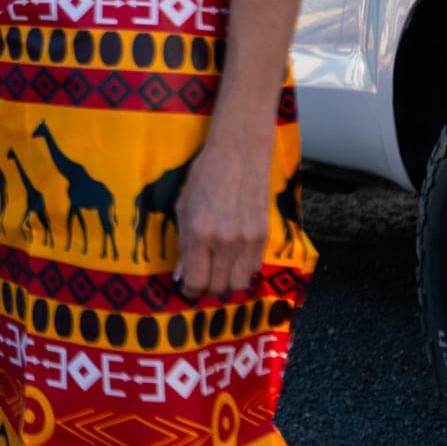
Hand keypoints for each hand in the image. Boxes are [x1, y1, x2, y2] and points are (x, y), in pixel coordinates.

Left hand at [174, 140, 270, 299]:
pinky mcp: (264, 237)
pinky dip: (243, 270)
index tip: (186, 288)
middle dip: (206, 288)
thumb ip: (184, 242)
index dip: (189, 290)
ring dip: (226, 282)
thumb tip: (182, 273)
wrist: (239, 154)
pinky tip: (234, 258)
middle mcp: (225, 242)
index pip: (196, 281)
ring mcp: (248, 241)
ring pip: (239, 284)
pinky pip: (254, 269)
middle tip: (200, 279)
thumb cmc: (204, 175)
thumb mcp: (183, 206)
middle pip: (218, 287)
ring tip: (218, 271)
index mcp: (200, 233)